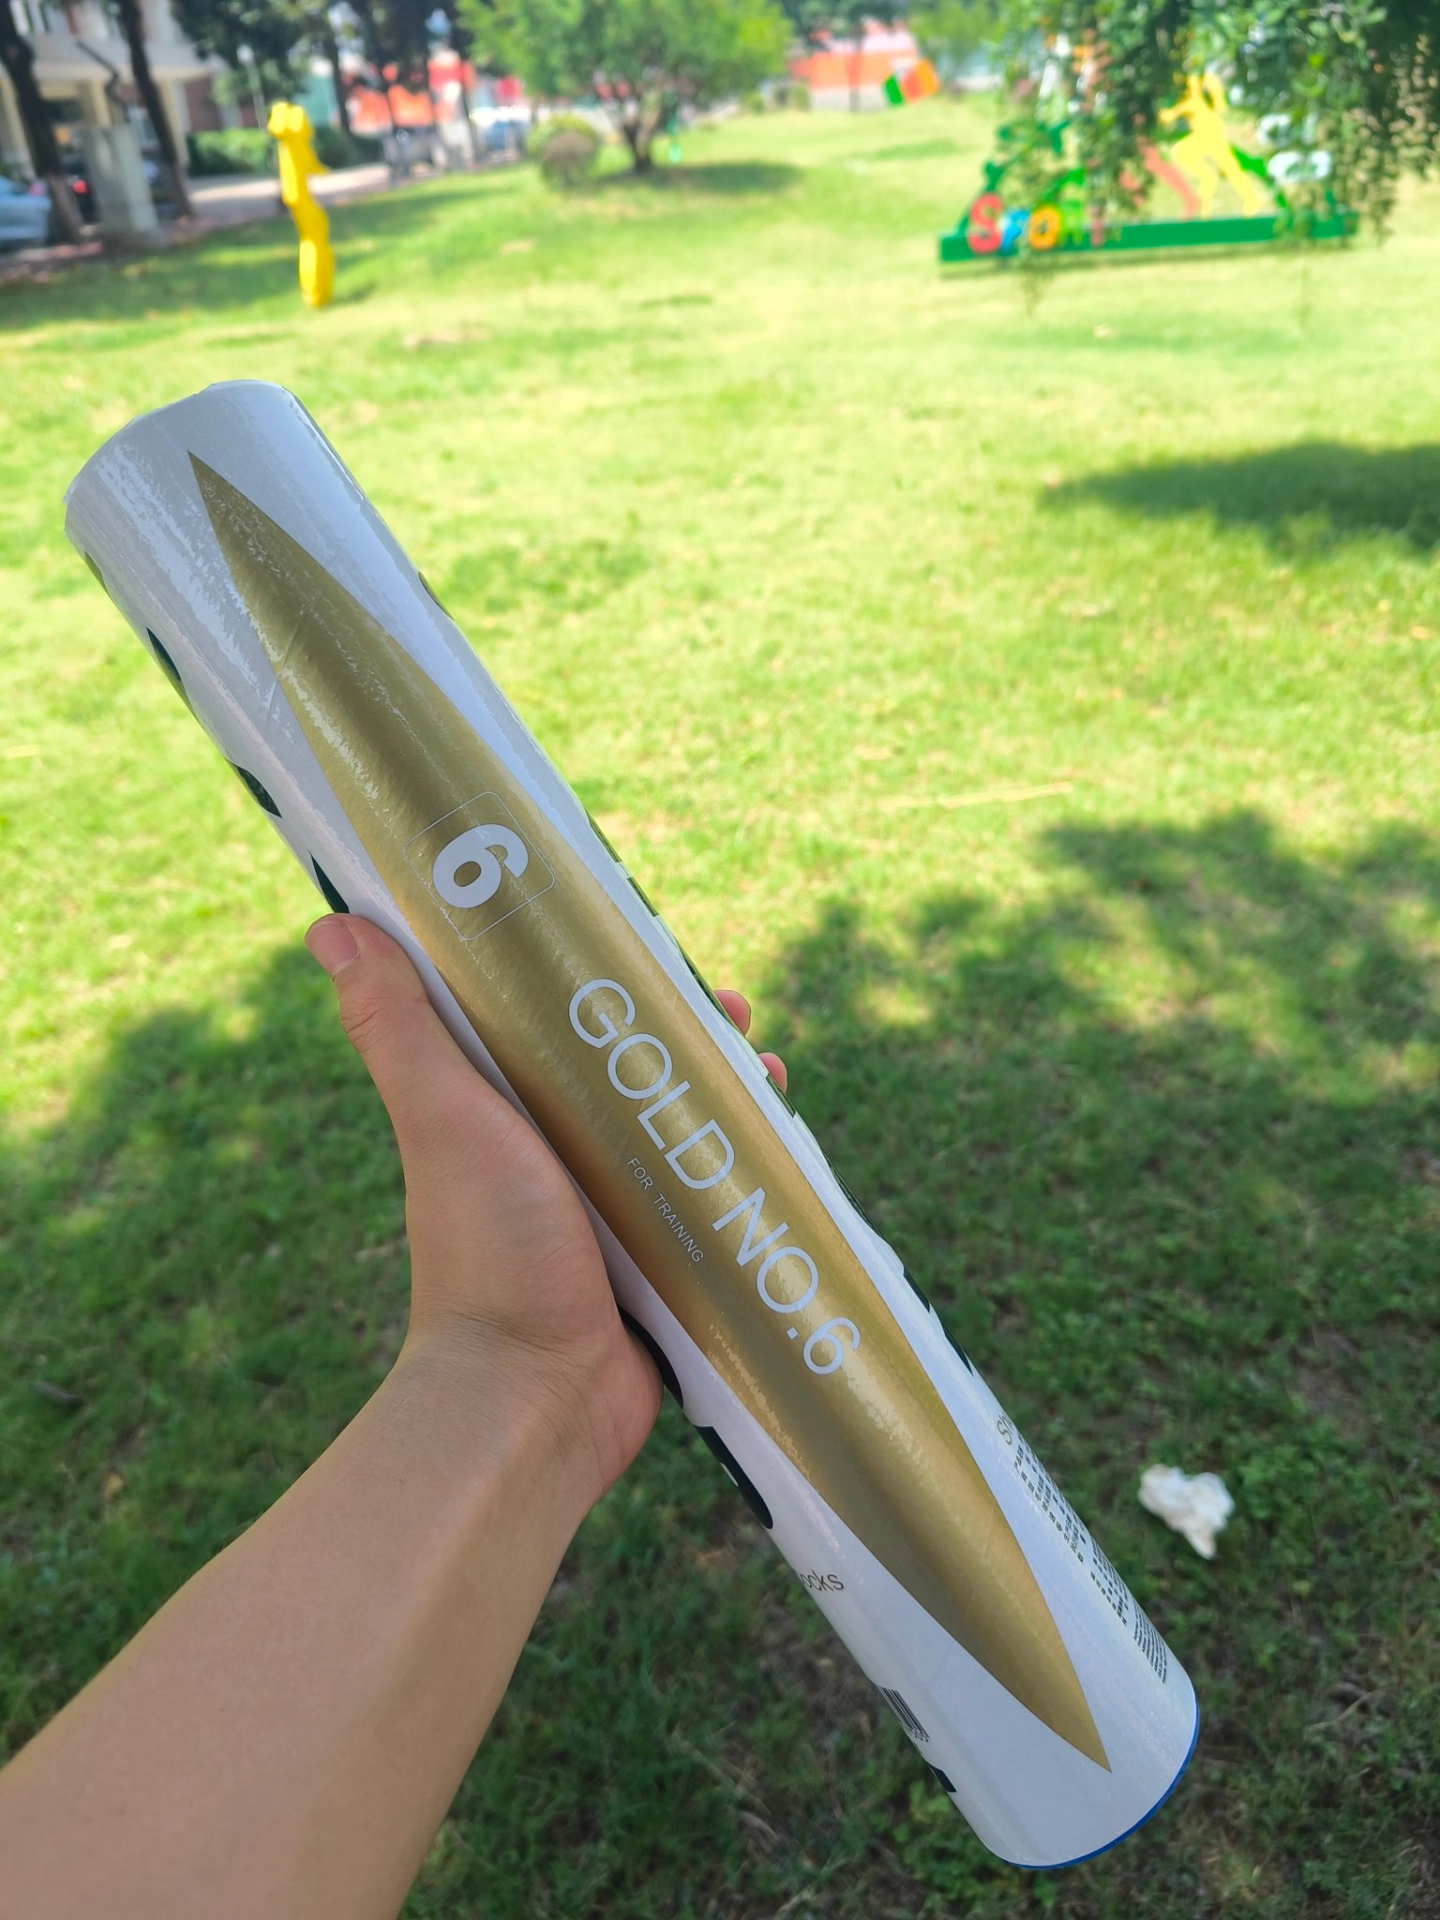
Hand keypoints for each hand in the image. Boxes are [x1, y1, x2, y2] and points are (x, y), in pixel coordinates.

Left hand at [304, 915, 785, 1508]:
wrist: (536, 1397)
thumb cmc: (485, 1250)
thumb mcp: (444, 1118)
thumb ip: (398, 1028)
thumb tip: (331, 924)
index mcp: (506, 1113)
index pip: (560, 1021)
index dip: (607, 977)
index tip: (652, 943)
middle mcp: (559, 1156)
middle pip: (636, 1071)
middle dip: (690, 1035)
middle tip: (739, 1016)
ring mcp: (615, 1213)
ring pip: (684, 1132)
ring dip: (731, 1097)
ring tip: (773, 1075)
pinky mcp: (664, 1265)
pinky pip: (714, 1202)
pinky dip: (748, 1172)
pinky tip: (788, 1154)